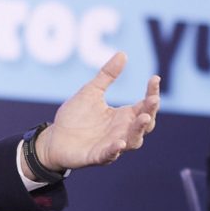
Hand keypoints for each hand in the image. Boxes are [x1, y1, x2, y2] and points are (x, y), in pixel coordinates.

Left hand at [37, 52, 160, 170]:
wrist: (54, 138)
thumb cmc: (76, 116)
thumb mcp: (91, 92)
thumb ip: (107, 76)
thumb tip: (122, 54)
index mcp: (123, 116)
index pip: (145, 105)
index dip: (152, 92)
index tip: (155, 78)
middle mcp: (122, 131)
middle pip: (145, 124)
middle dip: (150, 112)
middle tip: (153, 100)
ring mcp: (111, 145)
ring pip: (133, 141)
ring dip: (138, 131)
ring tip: (142, 118)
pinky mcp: (97, 156)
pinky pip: (109, 155)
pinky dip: (115, 150)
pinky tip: (119, 143)